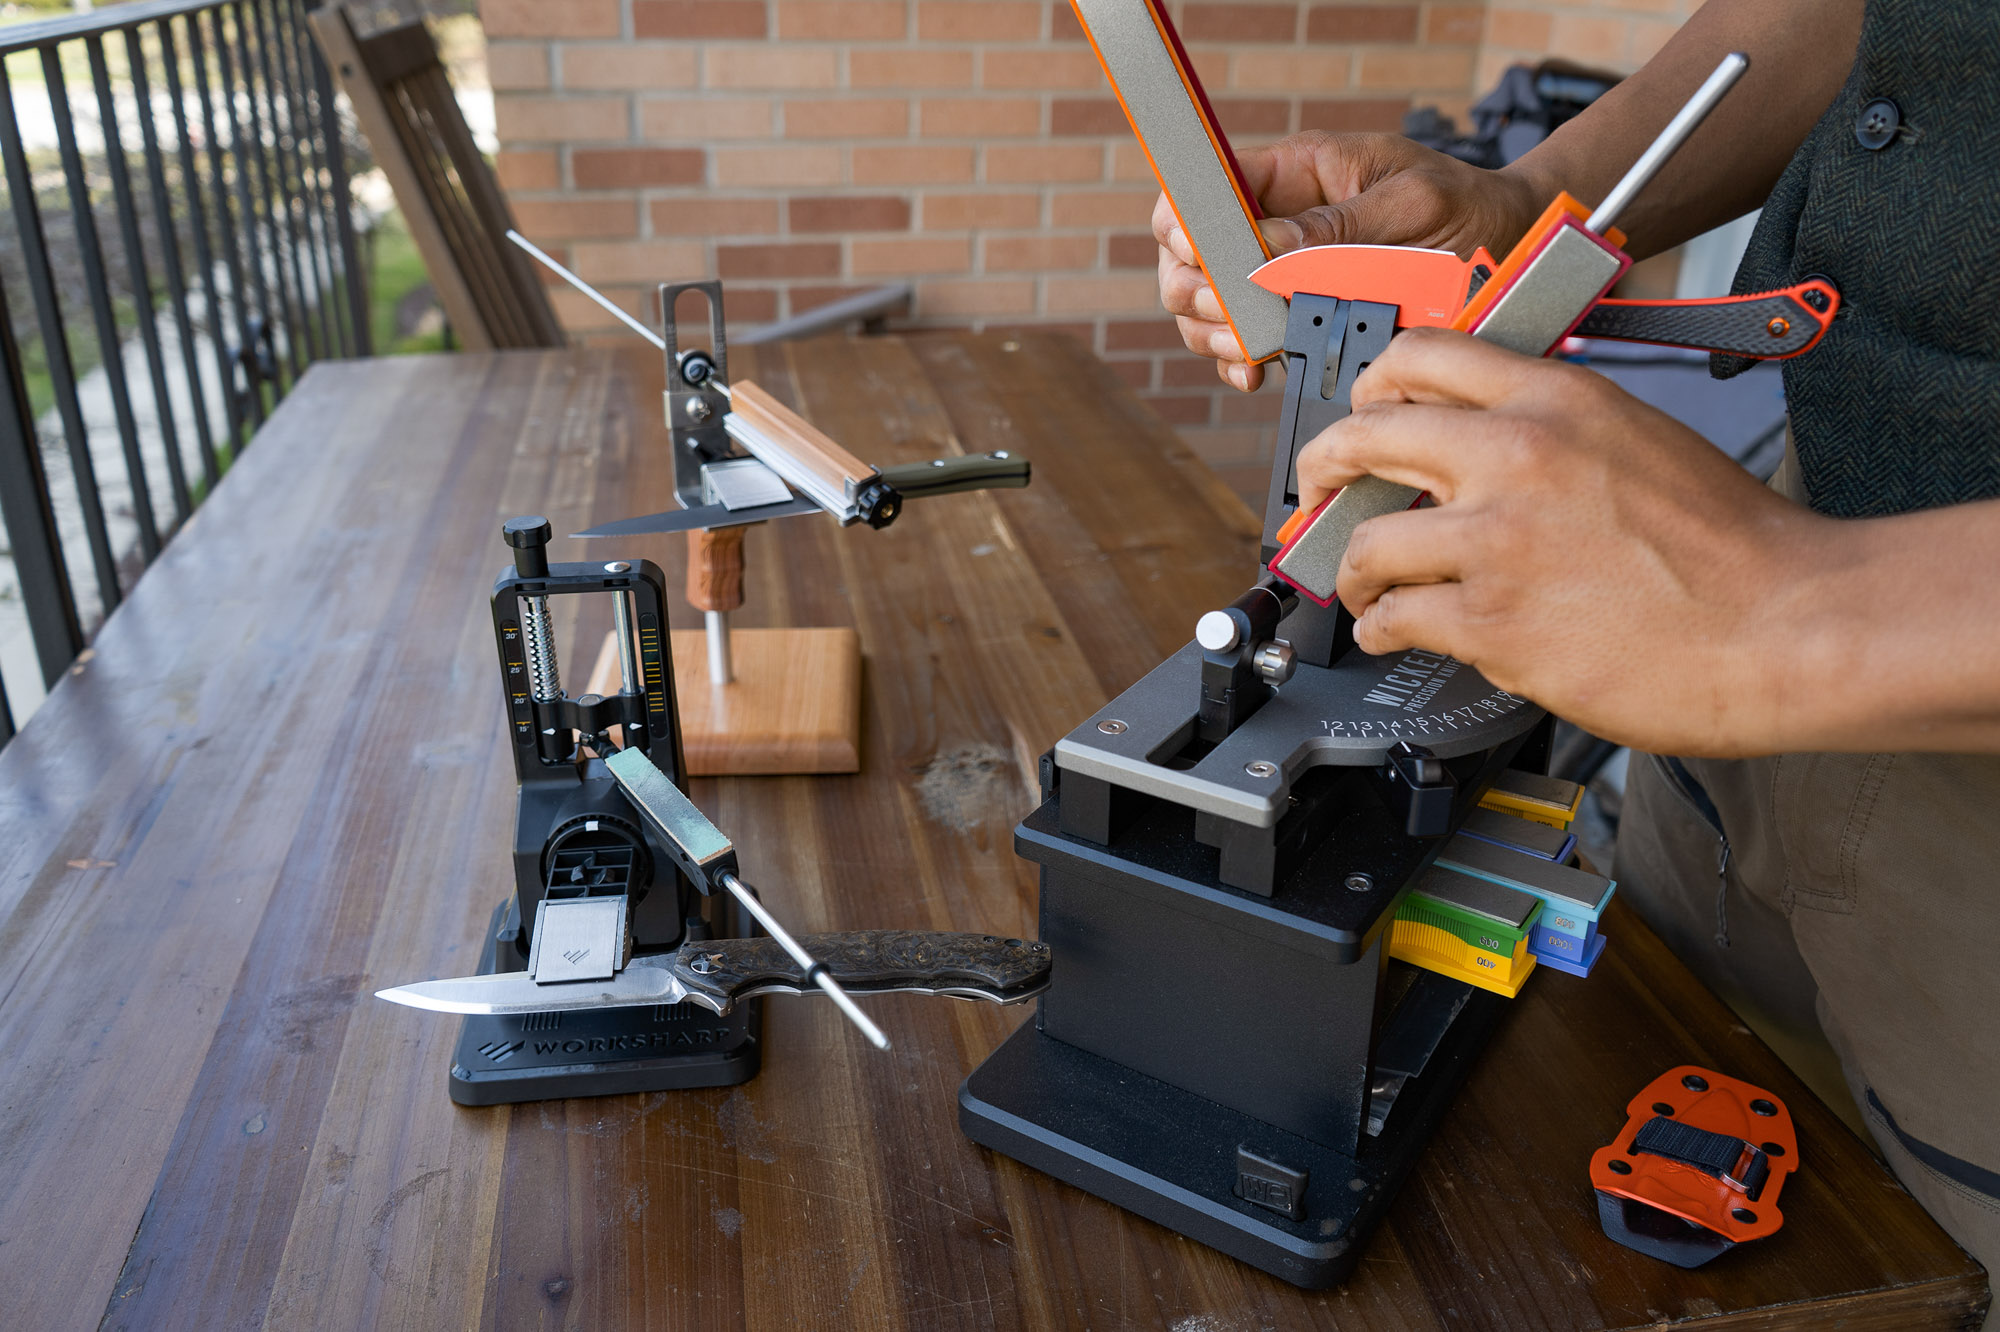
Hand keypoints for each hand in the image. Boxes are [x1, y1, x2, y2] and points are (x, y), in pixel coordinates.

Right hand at [1155, 132, 1540, 391]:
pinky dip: (1235, 364)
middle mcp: (1275, 225)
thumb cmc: (1465, 204)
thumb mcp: (1411, 200)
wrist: (1505, 248)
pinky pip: (1239, 347)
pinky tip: (1254, 372)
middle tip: (1231, 312)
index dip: (1184, 219)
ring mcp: (1279, 277)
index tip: (1198, 249)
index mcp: (1294, 175)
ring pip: (1204, 308)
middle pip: (1187, 256)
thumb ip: (1338, 224)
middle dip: (1196, 288)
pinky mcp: (1295, 321)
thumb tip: (1265, 246)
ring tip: (1248, 347)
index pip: (1204, 187)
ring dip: (1214, 333)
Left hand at [1297, 329, 1838, 755]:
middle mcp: (1516, 455)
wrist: (1787, 624)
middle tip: (1316, 495)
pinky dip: (1382, 630)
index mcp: (1555, 398)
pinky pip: (1394, 618)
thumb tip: (1480, 444)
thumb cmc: (1731, 546)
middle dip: (1320, 471)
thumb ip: (1553, 430)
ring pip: (1364, 543)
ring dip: (1351, 571)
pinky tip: (1396, 633)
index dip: (1369, 387)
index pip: (1420, 354)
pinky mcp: (1492, 620)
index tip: (1358, 415)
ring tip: (1366, 589)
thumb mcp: (1639, 437)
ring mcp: (1497, 540)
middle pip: (1363, 437)